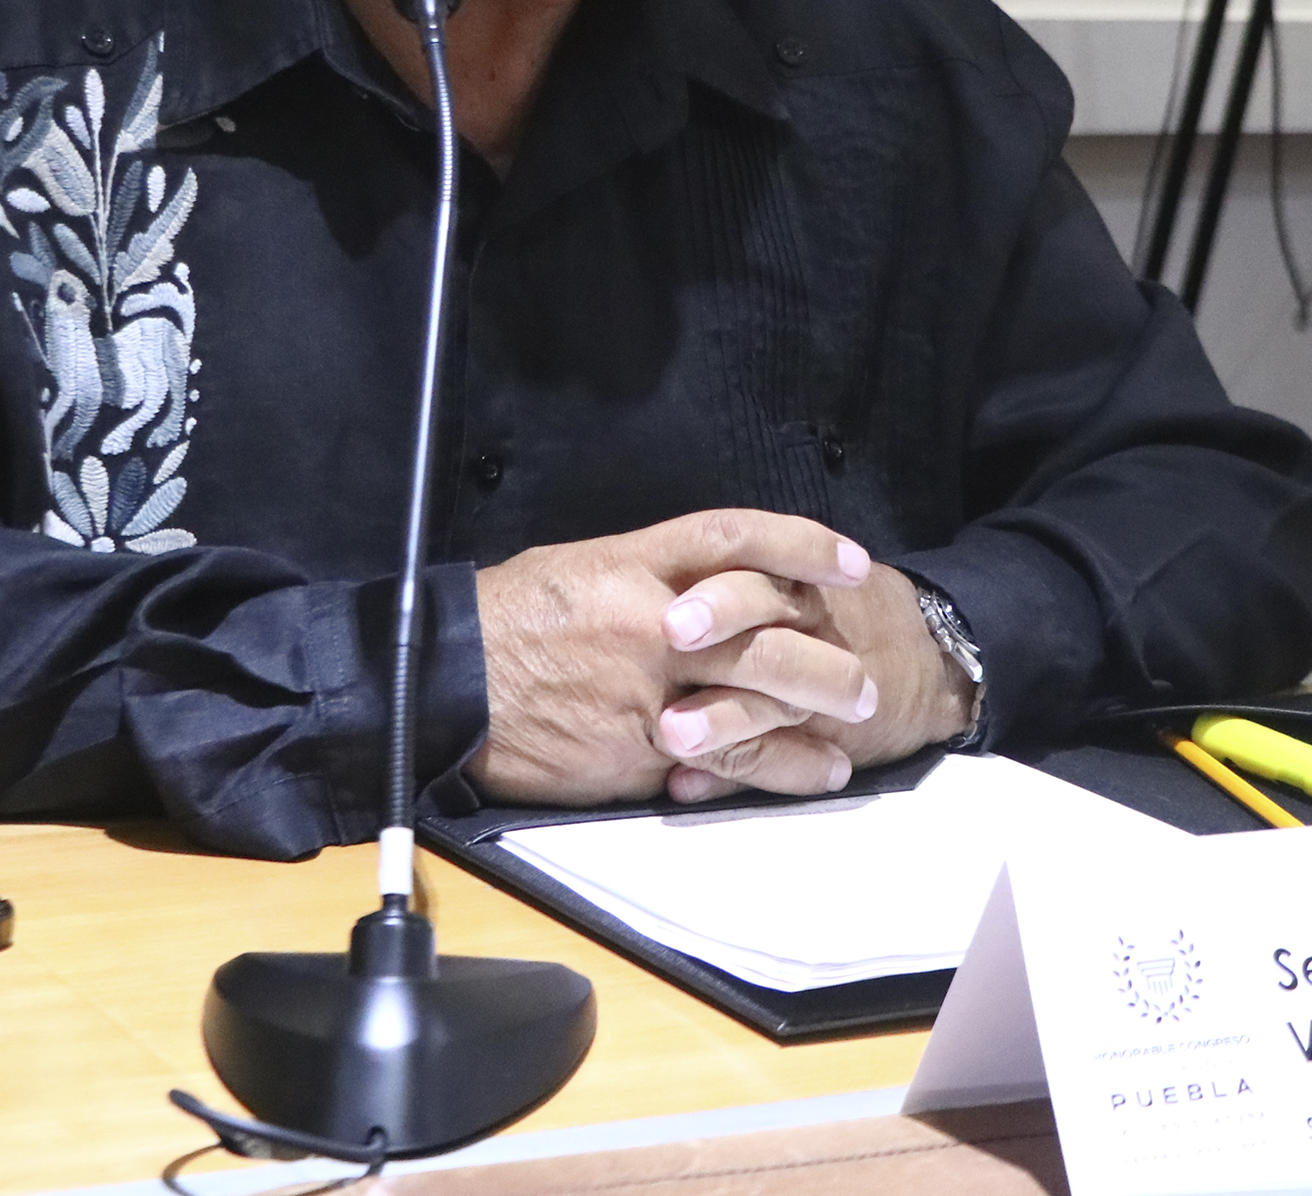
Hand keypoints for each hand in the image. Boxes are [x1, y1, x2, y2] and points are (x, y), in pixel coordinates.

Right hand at [468, 509, 978, 807]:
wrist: (448, 681)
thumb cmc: (508, 620)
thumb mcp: (580, 568)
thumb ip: (650, 576)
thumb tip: (706, 589)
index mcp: (636, 561)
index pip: (737, 538)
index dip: (802, 546)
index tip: (852, 564)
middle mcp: (653, 619)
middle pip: (765, 630)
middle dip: (825, 657)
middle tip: (864, 678)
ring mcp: (649, 687)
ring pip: (755, 702)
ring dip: (813, 719)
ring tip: (852, 729)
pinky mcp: (638, 747)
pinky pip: (722, 761)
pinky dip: (773, 770)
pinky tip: (810, 772)